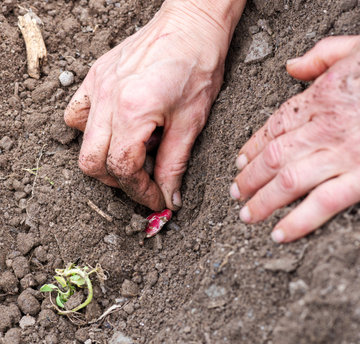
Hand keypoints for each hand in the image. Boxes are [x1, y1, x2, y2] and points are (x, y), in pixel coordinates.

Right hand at [64, 0, 238, 210]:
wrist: (192, 25)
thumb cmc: (198, 67)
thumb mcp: (191, 124)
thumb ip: (174, 166)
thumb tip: (169, 199)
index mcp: (133, 111)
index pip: (123, 169)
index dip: (140, 192)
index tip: (157, 200)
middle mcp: (107, 99)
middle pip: (93, 163)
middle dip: (119, 182)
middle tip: (144, 181)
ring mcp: (97, 86)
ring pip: (82, 142)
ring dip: (104, 159)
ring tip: (132, 152)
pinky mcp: (96, 77)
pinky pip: (78, 114)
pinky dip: (91, 131)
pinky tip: (115, 129)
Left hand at [230, 36, 359, 242]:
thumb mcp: (358, 49)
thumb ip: (322, 56)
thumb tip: (292, 66)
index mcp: (321, 99)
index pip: (274, 127)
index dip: (252, 147)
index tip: (240, 161)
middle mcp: (325, 129)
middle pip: (273, 158)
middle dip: (249, 179)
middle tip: (235, 193)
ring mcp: (342, 155)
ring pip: (287, 182)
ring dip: (262, 202)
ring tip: (247, 215)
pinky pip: (322, 204)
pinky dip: (298, 222)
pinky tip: (280, 234)